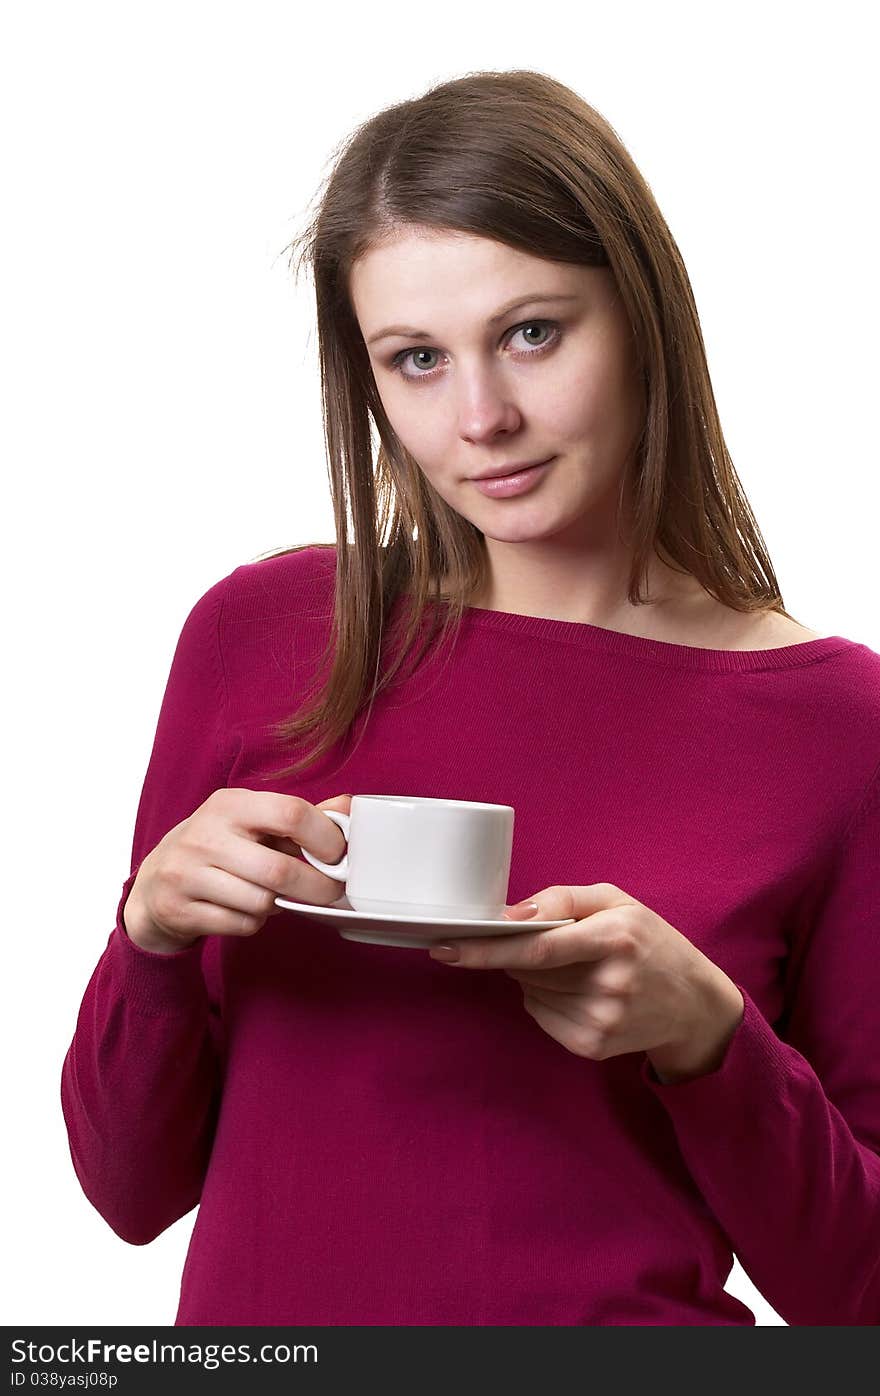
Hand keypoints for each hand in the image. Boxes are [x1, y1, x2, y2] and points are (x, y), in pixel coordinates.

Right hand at [124, 790, 352, 954]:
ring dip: (280, 905)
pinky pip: (241, 925)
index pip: (291, 812)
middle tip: (330, 891)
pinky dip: (255, 922)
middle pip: (280, 870)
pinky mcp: (179, 909)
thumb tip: (349, 807)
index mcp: (230, 804)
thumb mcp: (253, 821)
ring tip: (273, 894)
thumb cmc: (220, 846)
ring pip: (262, 902)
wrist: (156, 881)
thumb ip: (302, 816)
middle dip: (316, 886)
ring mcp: (187, 873)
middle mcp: (205, 835)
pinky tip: (246, 908)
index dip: (325, 838)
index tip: (337, 855)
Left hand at [427, 883, 743, 1082]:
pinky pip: (541, 1016)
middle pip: (528, 969)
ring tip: (579, 969)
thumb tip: (510, 915)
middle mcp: (610, 984)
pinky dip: (546, 1000)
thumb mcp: (617, 902)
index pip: (539, 948)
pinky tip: (580, 992)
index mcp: (616, 938)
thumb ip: (561, 899)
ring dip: (536, 977)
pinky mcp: (593, 1046)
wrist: (694, 1004)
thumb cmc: (650, 942)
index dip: (488, 949)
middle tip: (557, 944)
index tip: (446, 947)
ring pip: (530, 992)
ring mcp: (602, 1020)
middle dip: (521, 953)